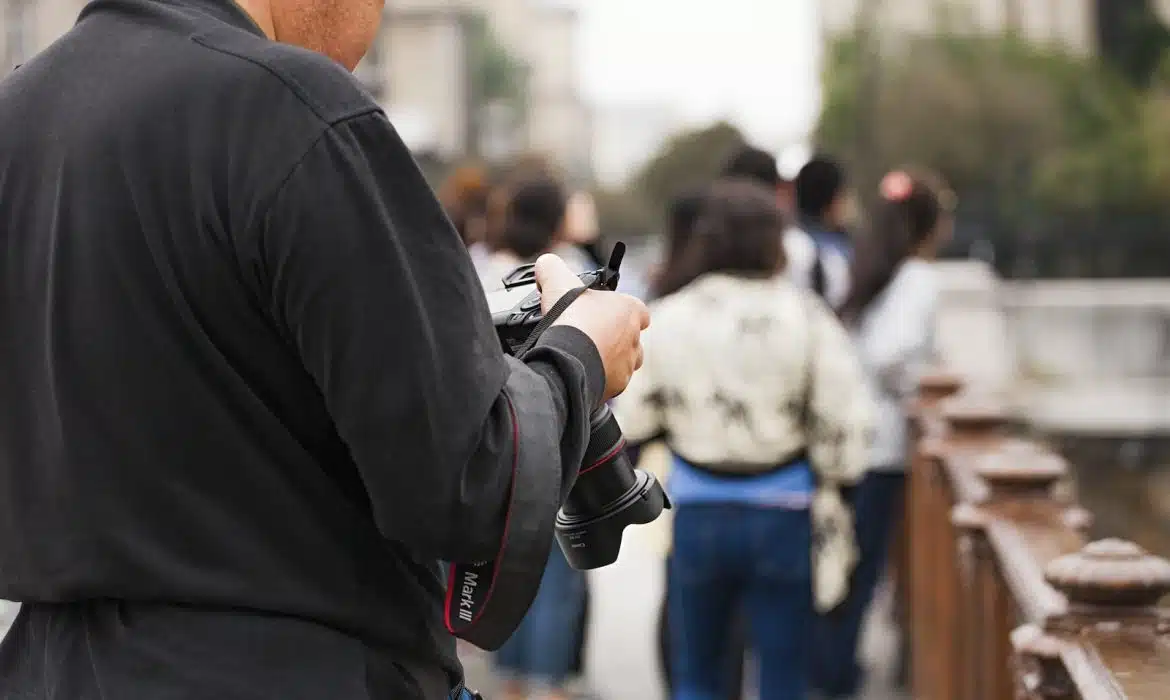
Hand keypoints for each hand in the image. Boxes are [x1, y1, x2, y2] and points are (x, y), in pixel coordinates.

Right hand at [534, 254, 648, 400]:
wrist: (567, 362)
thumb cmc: (570, 321)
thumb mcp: (557, 281)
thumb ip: (552, 267)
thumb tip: (546, 265)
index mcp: (630, 311)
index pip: (639, 310)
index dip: (622, 310)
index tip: (604, 312)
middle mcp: (634, 339)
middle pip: (631, 338)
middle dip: (614, 337)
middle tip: (589, 335)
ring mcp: (626, 365)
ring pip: (624, 362)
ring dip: (608, 359)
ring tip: (585, 356)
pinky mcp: (616, 387)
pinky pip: (611, 382)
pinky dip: (599, 378)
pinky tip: (581, 372)